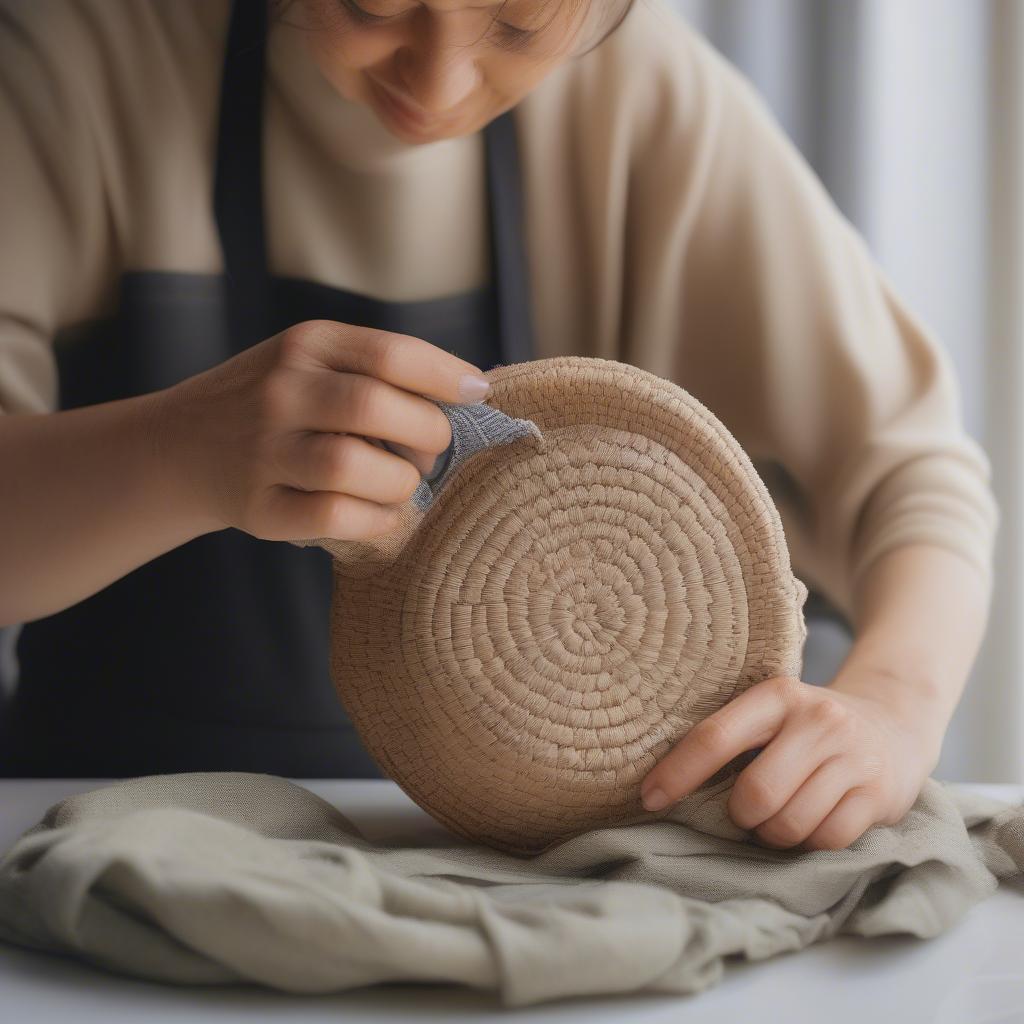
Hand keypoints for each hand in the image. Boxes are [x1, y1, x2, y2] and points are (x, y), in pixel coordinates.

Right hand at [149, 319, 491, 542]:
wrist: (179, 447)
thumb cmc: (276, 404)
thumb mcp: (314, 362)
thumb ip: (380, 370)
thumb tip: (474, 389)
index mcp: (305, 345)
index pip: (389, 353)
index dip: (445, 376)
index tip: (477, 394)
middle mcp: (279, 391)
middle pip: (373, 407)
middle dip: (426, 434)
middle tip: (433, 451)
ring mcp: (262, 450)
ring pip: (351, 467)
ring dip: (399, 483)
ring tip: (403, 483)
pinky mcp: (256, 507)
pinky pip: (333, 517)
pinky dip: (374, 520)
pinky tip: (382, 513)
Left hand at [639, 673, 942, 850]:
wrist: (893, 723)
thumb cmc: (808, 729)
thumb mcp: (771, 715)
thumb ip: (730, 739)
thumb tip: (663, 788)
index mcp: (776, 695)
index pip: (715, 736)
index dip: (678, 773)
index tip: (650, 799)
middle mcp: (817, 720)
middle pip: (755, 794)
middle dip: (742, 817)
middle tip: (747, 813)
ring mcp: (852, 756)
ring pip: (790, 824)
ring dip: (775, 835)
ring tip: (781, 817)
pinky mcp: (879, 793)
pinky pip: (827, 840)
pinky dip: (811, 844)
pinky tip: (813, 823)